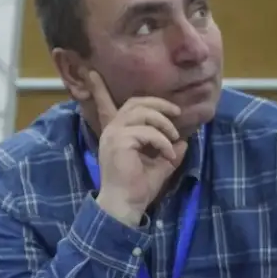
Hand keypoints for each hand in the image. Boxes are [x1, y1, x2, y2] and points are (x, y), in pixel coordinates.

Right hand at [89, 71, 186, 225]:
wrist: (125, 205)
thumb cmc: (138, 188)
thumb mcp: (159, 165)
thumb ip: (169, 151)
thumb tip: (184, 142)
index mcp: (116, 134)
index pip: (104, 106)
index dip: (99, 89)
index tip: (91, 72)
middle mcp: (111, 130)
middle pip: (135, 102)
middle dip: (158, 103)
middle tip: (176, 113)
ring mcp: (114, 135)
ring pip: (142, 113)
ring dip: (163, 123)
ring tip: (173, 138)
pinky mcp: (120, 142)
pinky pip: (147, 132)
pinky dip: (162, 141)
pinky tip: (167, 155)